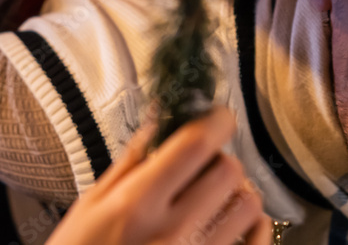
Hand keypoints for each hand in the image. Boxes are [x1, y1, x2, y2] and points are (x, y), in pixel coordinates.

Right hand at [47, 107, 271, 244]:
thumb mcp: (91, 203)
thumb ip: (131, 161)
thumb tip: (159, 119)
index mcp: (137, 203)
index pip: (196, 144)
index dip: (214, 120)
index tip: (215, 115)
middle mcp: (172, 231)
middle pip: (228, 170)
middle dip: (219, 156)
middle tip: (202, 162)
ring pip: (248, 206)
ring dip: (235, 191)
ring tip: (213, 194)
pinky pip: (256, 243)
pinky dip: (252, 226)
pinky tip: (231, 219)